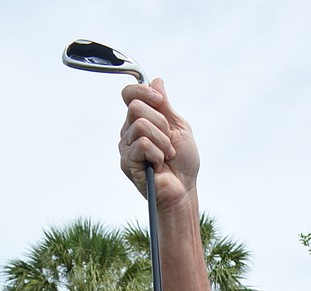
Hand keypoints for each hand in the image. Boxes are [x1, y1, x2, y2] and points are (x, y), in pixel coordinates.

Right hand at [118, 79, 199, 207]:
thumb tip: (156, 80)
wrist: (184, 189)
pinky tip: (159, 165)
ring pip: (141, 125)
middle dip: (160, 123)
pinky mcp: (127, 162)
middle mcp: (129, 131)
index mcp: (140, 120)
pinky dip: (158, 154)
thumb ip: (165, 106)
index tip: (160, 101)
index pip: (130, 94)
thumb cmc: (183, 162)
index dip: (143, 91)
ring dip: (162, 141)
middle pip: (136, 107)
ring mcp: (126, 147)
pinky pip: (143, 144)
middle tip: (168, 142)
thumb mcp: (178, 127)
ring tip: (166, 156)